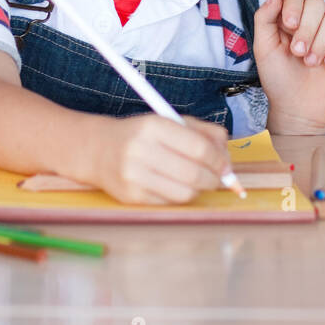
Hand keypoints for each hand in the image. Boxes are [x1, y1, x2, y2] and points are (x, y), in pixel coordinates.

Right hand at [83, 114, 230, 203]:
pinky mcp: (130, 196)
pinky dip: (180, 196)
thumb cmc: (141, 135)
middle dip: (214, 179)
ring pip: (185, 193)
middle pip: (194, 173)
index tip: (224, 164)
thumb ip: (203, 133)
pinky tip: (176, 186)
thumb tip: (227, 160)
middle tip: (217, 178)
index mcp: (153, 126)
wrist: (98, 150)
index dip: (218, 159)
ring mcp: (134, 176)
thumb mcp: (170, 121)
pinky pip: (169, 203)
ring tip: (197, 181)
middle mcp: (141, 150)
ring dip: (199, 190)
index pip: (199, 147)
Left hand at [252, 0, 324, 133]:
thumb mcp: (263, 47)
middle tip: (298, 52)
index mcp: (291, 16)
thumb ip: (265, 18)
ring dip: (321, 42)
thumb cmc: (279, 78)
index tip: (288, 26)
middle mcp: (313, 21)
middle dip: (307, 29)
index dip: (294, 4)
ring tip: (311, 62)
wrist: (297, 108)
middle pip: (317, 3)